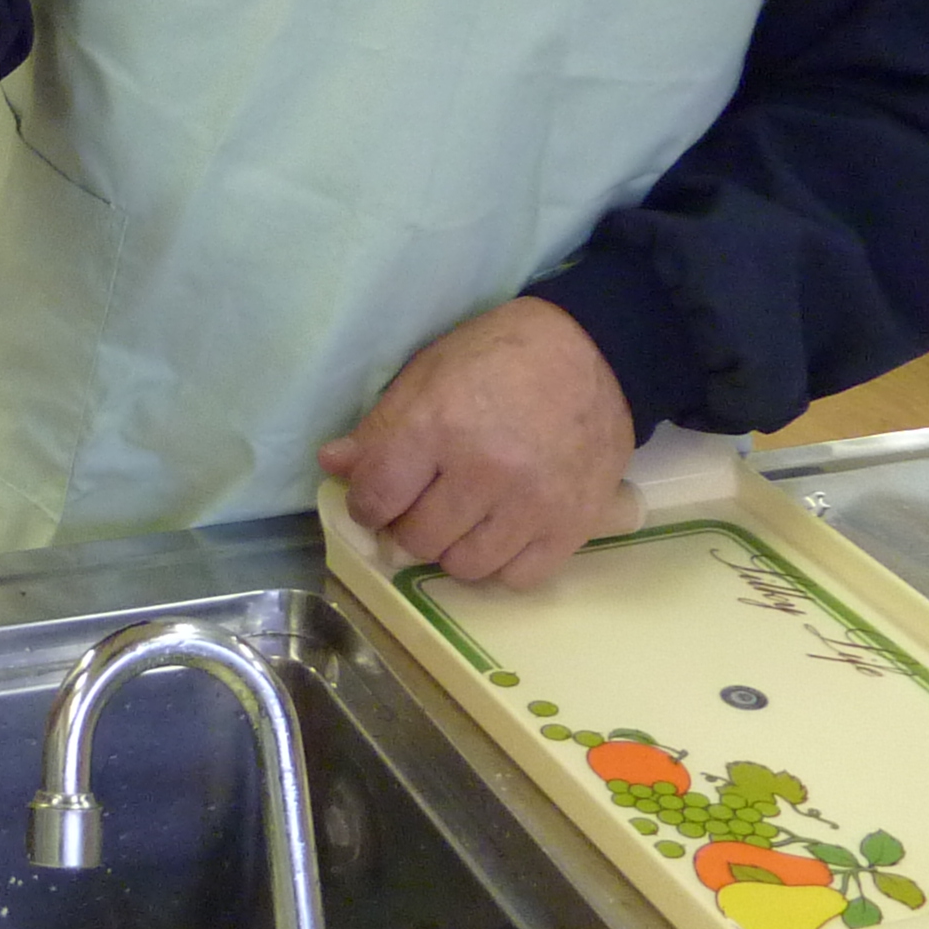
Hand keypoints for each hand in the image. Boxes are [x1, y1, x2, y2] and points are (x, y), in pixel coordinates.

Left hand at [320, 298, 636, 588]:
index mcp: (438, 425)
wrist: (596, 351)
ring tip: (461, 519)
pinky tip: (501, 531)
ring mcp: (532, 504)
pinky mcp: (572, 526)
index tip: (375, 501)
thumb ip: (381, 425)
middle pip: (418, 539)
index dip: (366, 505)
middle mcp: (484, 472)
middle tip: (420, 507)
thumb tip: (332, 464)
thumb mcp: (429, 372)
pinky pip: (518, 577)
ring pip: (465, 566)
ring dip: (453, 549)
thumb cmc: (501, 355)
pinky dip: (502, 563)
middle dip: (407, 528)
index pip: (377, 497)